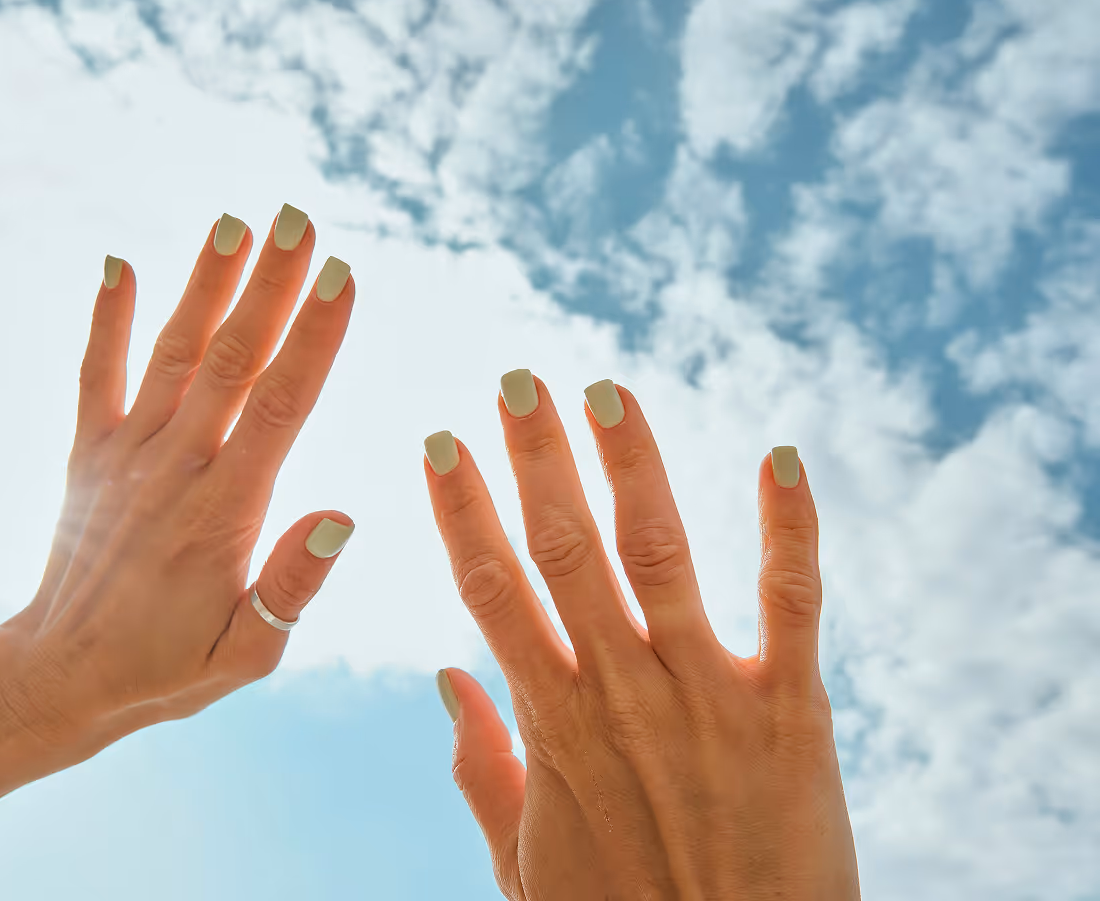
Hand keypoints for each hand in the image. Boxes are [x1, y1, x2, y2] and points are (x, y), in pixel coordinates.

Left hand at [0, 205, 355, 765]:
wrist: (57, 678)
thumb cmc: (167, 671)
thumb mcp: (248, 655)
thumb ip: (293, 586)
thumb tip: (343, 514)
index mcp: (222, 513)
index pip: (278, 407)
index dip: (313, 336)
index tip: (342, 274)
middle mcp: (173, 468)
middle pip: (232, 360)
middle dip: (270, 284)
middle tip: (300, 216)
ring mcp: (125, 455)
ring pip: (174, 353)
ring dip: (205, 283)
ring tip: (235, 220)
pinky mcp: (88, 454)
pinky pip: (96, 375)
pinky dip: (106, 319)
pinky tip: (117, 264)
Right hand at [426, 371, 859, 898]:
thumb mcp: (522, 861)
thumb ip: (478, 766)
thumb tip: (441, 677)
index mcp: (552, 725)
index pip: (490, 591)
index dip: (462, 510)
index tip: (441, 444)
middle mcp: (621, 693)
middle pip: (565, 551)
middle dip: (536, 458)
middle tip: (516, 380)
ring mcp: (707, 697)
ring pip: (659, 553)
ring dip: (631, 464)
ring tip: (606, 392)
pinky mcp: (792, 712)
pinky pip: (791, 601)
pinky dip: (788, 526)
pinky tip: (780, 456)